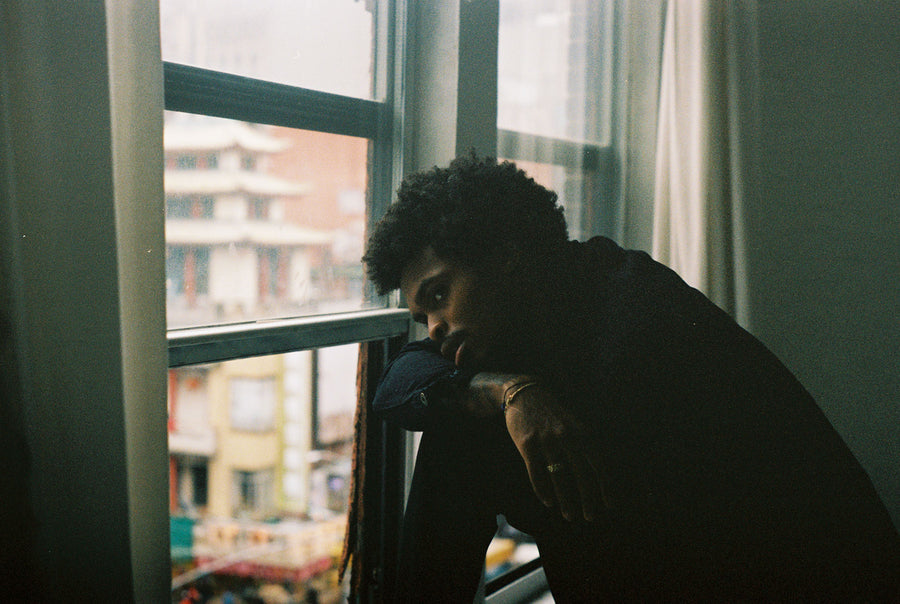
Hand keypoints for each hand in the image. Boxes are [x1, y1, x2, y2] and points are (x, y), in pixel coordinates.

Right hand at [503, 383, 604, 521]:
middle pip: (582, 474)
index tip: (611, 505)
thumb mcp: (574, 423)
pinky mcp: (527, 443)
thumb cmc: (551, 413)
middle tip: (590, 517)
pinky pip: (536, 472)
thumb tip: (599, 471)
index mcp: (581, 432)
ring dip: (565, 500)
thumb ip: (585, 443)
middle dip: (588, 499)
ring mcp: (546, 440)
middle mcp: (566, 436)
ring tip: (569, 515)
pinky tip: (548, 502)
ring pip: (559, 477)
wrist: (524, 393)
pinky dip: (543, 490)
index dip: (606, 486)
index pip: (598, 463)